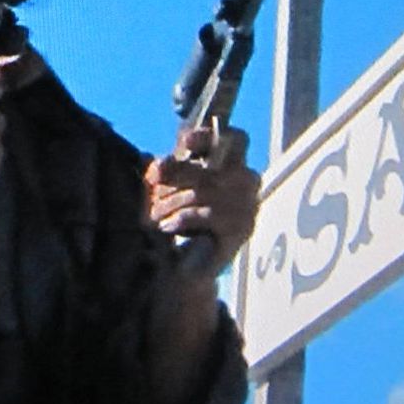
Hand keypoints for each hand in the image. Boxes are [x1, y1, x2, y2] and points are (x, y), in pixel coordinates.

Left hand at [145, 126, 260, 275]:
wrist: (183, 265)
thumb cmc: (177, 217)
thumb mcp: (167, 188)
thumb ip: (165, 171)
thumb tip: (157, 166)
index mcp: (231, 164)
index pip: (234, 138)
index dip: (212, 137)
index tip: (185, 143)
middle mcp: (245, 180)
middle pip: (217, 163)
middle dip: (180, 171)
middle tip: (154, 178)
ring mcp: (248, 204)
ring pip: (208, 190)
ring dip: (174, 201)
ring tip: (156, 215)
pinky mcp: (244, 227)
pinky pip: (211, 213)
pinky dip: (184, 218)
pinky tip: (169, 226)